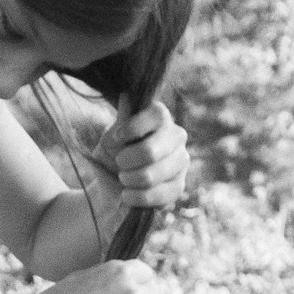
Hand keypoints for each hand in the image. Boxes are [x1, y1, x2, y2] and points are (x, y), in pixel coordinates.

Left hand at [92, 99, 191, 217]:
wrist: (113, 185)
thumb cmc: (113, 154)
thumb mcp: (111, 137)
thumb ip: (122, 121)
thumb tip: (127, 96)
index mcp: (160, 117)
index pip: (157, 115)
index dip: (132, 129)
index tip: (115, 139)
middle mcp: (176, 135)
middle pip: (150, 151)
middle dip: (126, 162)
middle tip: (119, 164)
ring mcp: (181, 161)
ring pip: (152, 176)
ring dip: (129, 180)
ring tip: (123, 179)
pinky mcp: (179, 186)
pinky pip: (158, 195)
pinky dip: (136, 197)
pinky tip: (127, 195)